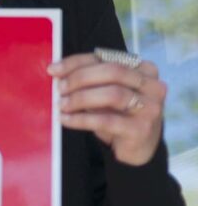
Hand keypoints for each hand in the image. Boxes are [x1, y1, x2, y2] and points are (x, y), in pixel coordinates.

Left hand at [49, 52, 166, 165]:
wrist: (137, 147)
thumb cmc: (118, 113)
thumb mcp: (106, 91)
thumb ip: (89, 78)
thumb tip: (57, 71)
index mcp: (144, 69)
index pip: (106, 58)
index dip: (76, 62)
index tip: (53, 69)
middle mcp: (153, 86)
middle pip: (113, 71)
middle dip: (80, 78)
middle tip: (59, 88)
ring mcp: (151, 108)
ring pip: (113, 94)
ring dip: (80, 98)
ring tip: (61, 104)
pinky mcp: (142, 129)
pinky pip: (107, 121)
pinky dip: (81, 119)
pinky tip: (66, 120)